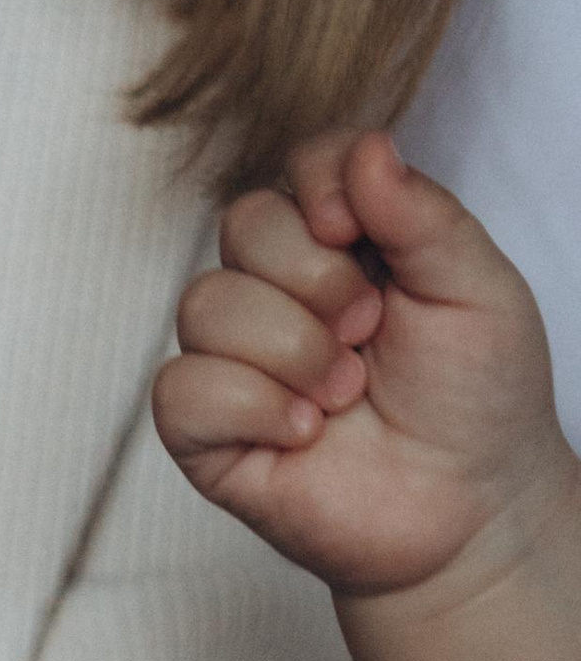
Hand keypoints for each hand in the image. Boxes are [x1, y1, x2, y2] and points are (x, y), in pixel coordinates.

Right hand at [155, 128, 570, 601]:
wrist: (471, 512)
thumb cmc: (478, 402)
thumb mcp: (479, 289)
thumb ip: (423, 213)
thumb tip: (367, 148)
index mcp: (344, 244)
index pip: (298, 168)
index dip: (320, 186)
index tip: (358, 230)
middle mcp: (280, 291)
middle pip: (244, 224)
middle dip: (315, 278)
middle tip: (369, 333)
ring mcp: (236, 360)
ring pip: (205, 304)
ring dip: (291, 351)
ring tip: (344, 395)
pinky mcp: (206, 432)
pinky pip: (182, 389)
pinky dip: (250, 407)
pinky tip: (303, 434)